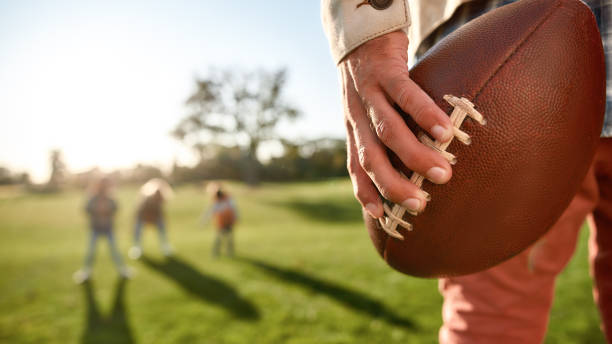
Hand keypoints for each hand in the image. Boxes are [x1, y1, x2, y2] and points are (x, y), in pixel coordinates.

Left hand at [340, 30, 453, 217]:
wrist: (361, 32)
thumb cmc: (371, 79)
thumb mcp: (365, 110)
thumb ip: (381, 135)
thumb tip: (409, 166)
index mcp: (353, 128)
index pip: (354, 167)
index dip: (365, 192)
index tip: (381, 216)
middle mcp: (356, 115)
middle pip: (370, 157)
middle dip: (394, 185)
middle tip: (420, 204)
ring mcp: (369, 93)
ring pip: (388, 130)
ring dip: (414, 156)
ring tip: (442, 174)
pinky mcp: (386, 71)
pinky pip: (405, 96)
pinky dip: (425, 115)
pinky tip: (445, 132)